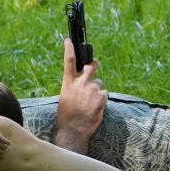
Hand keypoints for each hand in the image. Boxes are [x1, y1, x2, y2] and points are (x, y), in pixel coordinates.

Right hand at [53, 37, 105, 152]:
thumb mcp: (64, 98)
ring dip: (97, 91)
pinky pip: (104, 94)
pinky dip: (102, 100)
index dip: (69, 49)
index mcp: (68, 83)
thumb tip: (79, 85)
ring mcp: (92, 89)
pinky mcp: (102, 96)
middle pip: (91, 66)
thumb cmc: (66, 117)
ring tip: (91, 104)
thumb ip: (72, 88)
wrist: (73, 130)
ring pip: (99, 84)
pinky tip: (95, 108)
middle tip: (95, 65)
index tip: (69, 40)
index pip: (69, 61)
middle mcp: (81, 83)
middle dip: (94, 64)